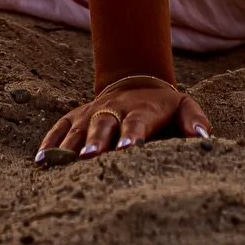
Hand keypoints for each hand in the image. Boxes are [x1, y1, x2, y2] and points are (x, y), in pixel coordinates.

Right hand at [36, 75, 210, 163]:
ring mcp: (92, 111)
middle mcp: (113, 109)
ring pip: (79, 127)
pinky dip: (50, 141)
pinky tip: (41, 160)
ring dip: (69, 145)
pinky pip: (60, 127)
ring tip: (59, 163)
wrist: (136, 81)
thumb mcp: (184, 106)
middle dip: (96, 141)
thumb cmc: (163, 105)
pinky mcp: (77, 116)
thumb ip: (194, 120)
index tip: (128, 149)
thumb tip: (203, 137)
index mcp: (140, 109)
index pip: (136, 123)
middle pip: (103, 125)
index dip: (132, 135)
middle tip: (90, 158)